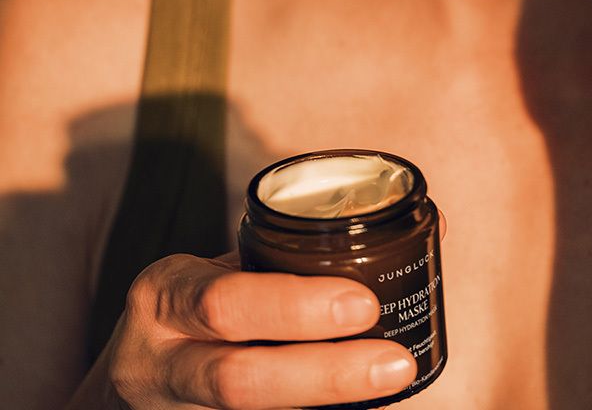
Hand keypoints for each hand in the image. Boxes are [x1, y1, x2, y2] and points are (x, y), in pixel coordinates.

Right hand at [104, 246, 425, 408]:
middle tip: (394, 362)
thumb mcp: (223, 271)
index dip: (295, 307)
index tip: (364, 304)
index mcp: (166, 295)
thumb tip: (433, 228)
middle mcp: (158, 362)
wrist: (129, 381)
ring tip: (389, 386)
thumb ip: (301, 258)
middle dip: (323, 374)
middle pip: (237, 379)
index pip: (225, 301)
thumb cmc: (198, 310)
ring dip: (323, 406)